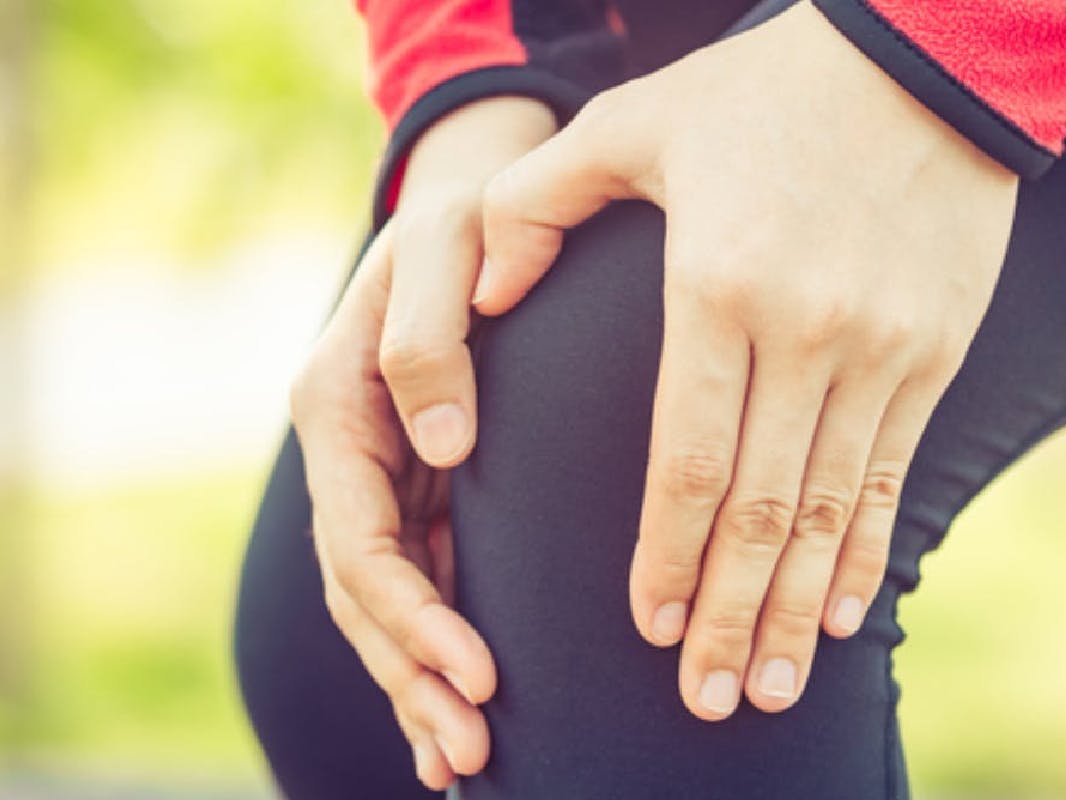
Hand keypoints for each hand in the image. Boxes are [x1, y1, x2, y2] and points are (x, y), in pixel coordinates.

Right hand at [289, 96, 556, 787]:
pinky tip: (460, 705)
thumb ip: (428, 341)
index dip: (411, 613)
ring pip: (386, 598)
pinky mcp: (419, 483)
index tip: (476, 669)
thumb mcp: (444, 246)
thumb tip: (442, 450)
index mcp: (337, 406)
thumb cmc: (463, 216)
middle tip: (474, 749)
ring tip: (467, 757)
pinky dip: (432, 645)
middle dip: (415, 673)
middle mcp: (350, 452)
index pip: (360, 538)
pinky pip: (417, 576)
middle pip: (365, 590)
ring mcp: (381, 473)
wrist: (475, 202)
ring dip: (421, 680)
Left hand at [476, 4, 1017, 719]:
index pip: (686, 457)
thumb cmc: (762, 92)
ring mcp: (882, 348)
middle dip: (729, 616)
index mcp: (720, 286)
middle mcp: (807, 332)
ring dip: (799, 609)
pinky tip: (851, 615)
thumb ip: (537, 206)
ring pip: (831, 510)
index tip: (648, 627)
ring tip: (773, 687)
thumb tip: (481, 295)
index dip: (664, 554)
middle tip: (706, 701)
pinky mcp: (935, 351)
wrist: (925, 60)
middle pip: (758, 508)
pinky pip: (896, 473)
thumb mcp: (634, 124)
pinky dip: (870, 552)